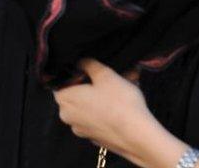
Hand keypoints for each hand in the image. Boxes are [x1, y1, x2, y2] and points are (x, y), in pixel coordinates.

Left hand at [54, 59, 194, 167]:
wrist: (137, 136)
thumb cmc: (119, 103)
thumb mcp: (105, 74)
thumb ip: (89, 65)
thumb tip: (82, 62)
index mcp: (64, 98)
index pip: (61, 81)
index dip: (75, 74)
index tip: (90, 70)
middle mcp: (67, 116)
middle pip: (74, 94)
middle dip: (89, 85)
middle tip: (108, 78)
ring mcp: (80, 129)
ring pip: (87, 107)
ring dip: (99, 98)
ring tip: (119, 89)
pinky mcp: (94, 137)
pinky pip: (96, 119)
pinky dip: (104, 112)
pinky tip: (120, 106)